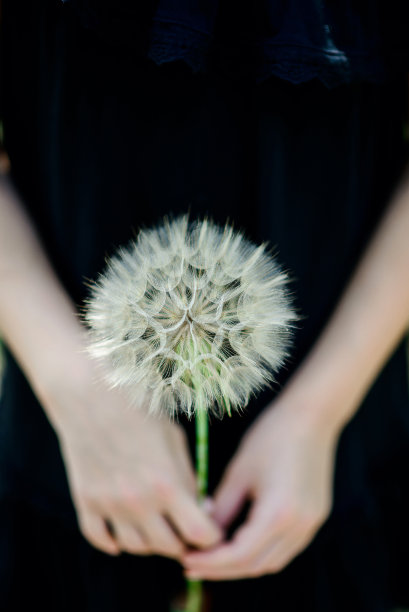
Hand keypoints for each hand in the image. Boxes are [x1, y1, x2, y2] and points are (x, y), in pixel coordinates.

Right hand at [40, 358, 222, 558]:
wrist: (90, 396)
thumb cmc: (139, 411)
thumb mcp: (174, 439)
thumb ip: (188, 477)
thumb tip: (200, 508)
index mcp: (167, 483)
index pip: (199, 533)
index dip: (211, 536)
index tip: (211, 530)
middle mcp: (138, 501)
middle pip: (169, 547)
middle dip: (183, 540)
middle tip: (184, 527)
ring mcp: (109, 505)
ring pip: (136, 547)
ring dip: (151, 541)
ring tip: (156, 523)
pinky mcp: (86, 502)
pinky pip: (102, 540)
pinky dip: (114, 541)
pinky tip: (123, 529)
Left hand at [182, 395, 340, 579]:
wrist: (311, 416)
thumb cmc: (272, 436)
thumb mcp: (239, 472)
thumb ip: (221, 507)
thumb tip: (202, 531)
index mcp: (278, 513)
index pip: (240, 555)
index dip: (211, 562)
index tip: (188, 559)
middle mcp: (299, 526)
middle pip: (257, 565)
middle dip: (223, 568)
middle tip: (194, 563)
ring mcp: (311, 523)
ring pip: (273, 561)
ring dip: (243, 563)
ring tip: (214, 556)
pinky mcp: (315, 517)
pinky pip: (286, 547)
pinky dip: (261, 551)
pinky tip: (241, 542)